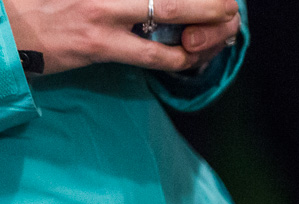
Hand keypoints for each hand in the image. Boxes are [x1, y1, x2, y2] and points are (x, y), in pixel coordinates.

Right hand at [5, 0, 237, 74]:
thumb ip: (128, 2)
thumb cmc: (41, 6)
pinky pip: (154, 54)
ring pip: (172, 12)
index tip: (216, 1)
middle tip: (231, 7)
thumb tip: (153, 10)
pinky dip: (180, 57)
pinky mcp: (98, 44)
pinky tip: (190, 58)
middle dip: (212, 0)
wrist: (2, 29)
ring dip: (205, 27)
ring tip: (221, 33)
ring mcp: (103, 11)